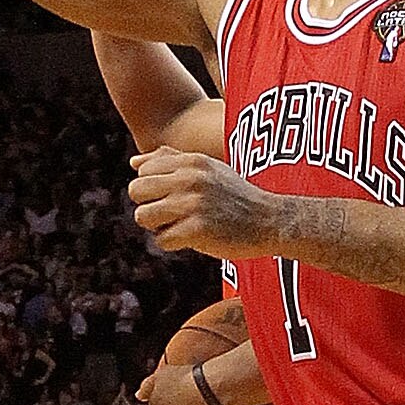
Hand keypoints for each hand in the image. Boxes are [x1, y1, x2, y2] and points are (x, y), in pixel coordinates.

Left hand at [129, 148, 279, 259]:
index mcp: (191, 161)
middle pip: (135, 191)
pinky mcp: (197, 230)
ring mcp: (193, 204)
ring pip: (143, 216)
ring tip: (181, 225)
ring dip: (158, 226)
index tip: (173, 196)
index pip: (142, 171)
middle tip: (172, 214)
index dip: (153, 188)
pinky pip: (161, 240)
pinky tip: (193, 238)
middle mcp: (190, 178)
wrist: (270, 221)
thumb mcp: (208, 168)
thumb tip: (134, 162)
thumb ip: (170, 160)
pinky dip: (173, 243)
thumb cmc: (234, 196)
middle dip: (149, 206)